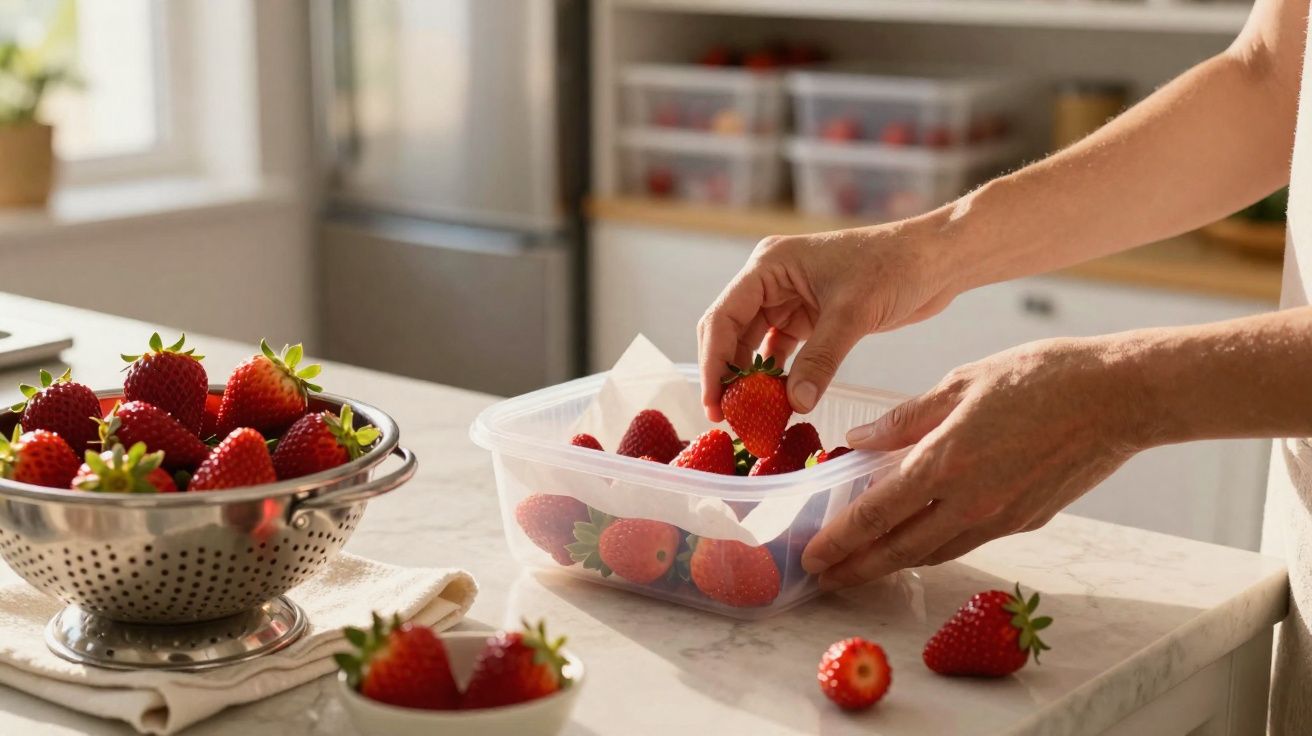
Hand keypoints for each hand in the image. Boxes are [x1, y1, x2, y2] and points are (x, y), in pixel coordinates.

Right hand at [696, 222, 959, 420]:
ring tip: (752, 418)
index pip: (724, 318)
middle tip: (727, 419)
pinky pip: (784, 353)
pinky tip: (781, 404)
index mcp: (769, 265)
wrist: (936, 260)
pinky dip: (781, 378)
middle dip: (729, 375)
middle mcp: (771, 280)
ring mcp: (790, 299)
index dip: (714, 364)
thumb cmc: (894, 267)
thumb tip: (796, 404)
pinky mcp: (811, 317)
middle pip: (732, 333)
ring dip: (754, 380)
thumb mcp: (852, 314)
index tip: (714, 404)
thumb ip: (820, 360)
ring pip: (756, 346)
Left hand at [801, 337, 1152, 588]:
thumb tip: (857, 441)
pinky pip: (965, 541)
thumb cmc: (1040, 376)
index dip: (839, 539)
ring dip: (892, 563)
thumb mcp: (961, 382)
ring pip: (932, 552)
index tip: (811, 556)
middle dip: (856, 567)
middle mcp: (970, 501)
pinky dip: (932, 548)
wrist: (1119, 397)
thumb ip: (905, 419)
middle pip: (899, 549)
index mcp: (946, 461)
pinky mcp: (1026, 520)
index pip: (876, 513)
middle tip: (822, 578)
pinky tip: (916, 543)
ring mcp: (1000, 517)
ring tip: (860, 567)